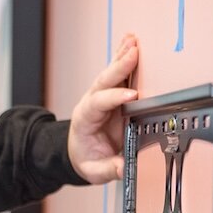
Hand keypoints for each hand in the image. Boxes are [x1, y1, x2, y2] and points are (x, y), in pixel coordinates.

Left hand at [67, 33, 139, 183]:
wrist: (78, 152)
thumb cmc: (86, 158)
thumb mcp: (94, 171)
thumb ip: (110, 169)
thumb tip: (126, 168)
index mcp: (85, 119)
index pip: (99, 103)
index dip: (114, 98)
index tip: (132, 96)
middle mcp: (92, 102)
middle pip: (105, 81)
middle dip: (119, 67)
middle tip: (133, 53)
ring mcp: (102, 96)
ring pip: (112, 73)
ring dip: (122, 57)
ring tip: (133, 42)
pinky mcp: (112, 94)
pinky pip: (118, 74)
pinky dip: (124, 57)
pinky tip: (131, 43)